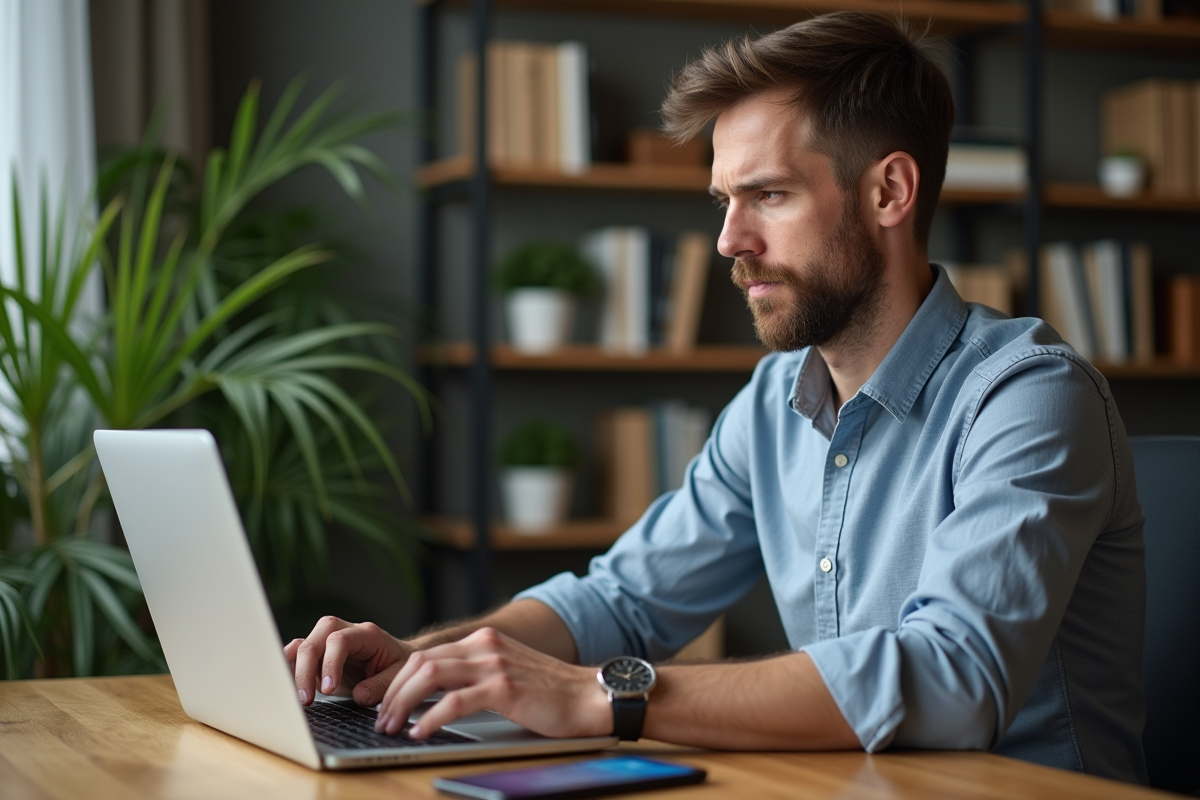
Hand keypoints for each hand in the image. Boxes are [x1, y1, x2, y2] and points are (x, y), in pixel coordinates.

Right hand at [285, 616, 413, 706]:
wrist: (397, 657)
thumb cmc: (397, 665)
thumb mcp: (398, 676)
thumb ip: (381, 686)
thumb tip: (360, 695)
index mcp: (367, 634)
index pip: (340, 641)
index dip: (330, 663)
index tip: (328, 689)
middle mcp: (344, 631)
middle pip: (316, 639)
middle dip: (306, 669)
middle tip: (307, 699)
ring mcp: (329, 640)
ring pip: (303, 645)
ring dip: (296, 670)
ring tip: (297, 695)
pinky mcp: (319, 652)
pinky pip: (298, 653)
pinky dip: (290, 666)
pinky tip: (286, 682)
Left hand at [374, 627, 609, 740]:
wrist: (591, 695)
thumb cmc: (553, 693)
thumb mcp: (509, 672)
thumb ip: (478, 674)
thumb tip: (439, 695)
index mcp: (484, 641)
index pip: (426, 655)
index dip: (398, 680)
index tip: (385, 703)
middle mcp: (485, 646)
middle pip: (421, 663)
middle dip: (393, 692)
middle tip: (381, 718)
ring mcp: (494, 665)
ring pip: (430, 677)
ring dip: (403, 703)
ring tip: (392, 726)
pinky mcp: (504, 688)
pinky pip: (455, 701)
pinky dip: (431, 718)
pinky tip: (420, 732)